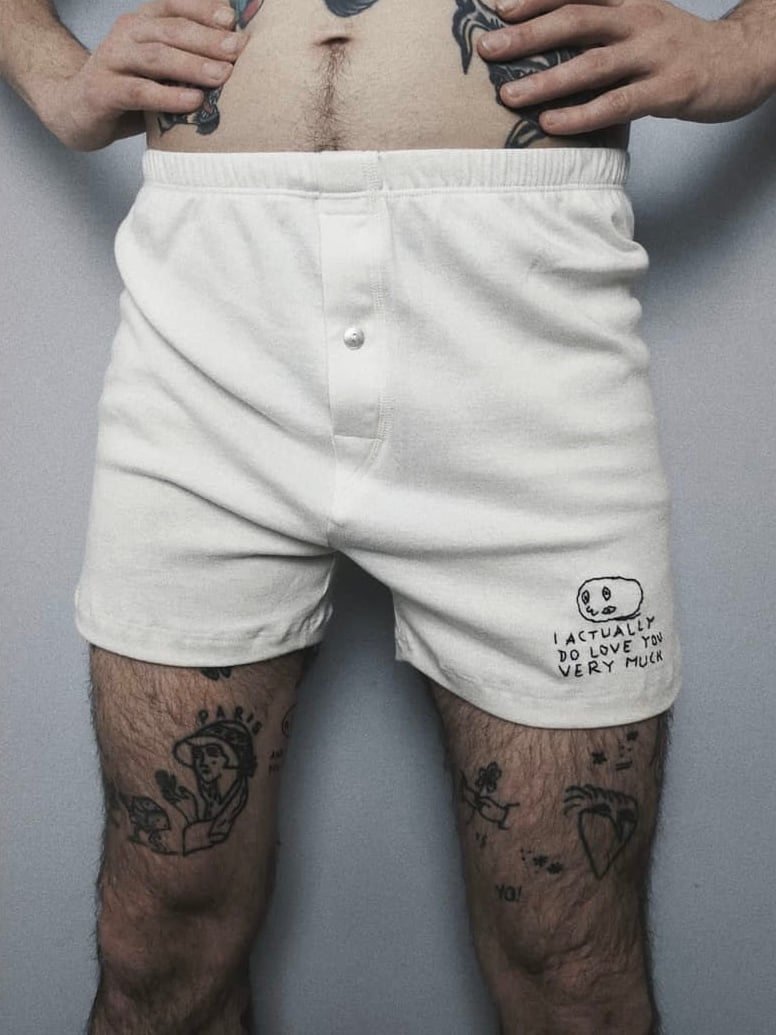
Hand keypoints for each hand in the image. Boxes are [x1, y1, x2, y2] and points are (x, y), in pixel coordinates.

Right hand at [46, 0, 247, 150]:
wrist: (75, 109)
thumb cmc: (128, 89)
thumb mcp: (159, 70)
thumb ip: (187, 61)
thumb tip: (236, 62)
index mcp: (143, 22)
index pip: (175, 6)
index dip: (203, 10)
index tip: (232, 20)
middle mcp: (126, 33)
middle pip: (171, 30)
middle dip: (207, 39)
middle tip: (237, 49)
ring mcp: (112, 60)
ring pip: (156, 57)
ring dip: (192, 65)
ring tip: (223, 75)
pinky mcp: (103, 91)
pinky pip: (139, 91)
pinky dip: (167, 96)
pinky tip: (192, 101)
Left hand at [477, 0, 774, 135]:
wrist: (741, 60)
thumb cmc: (674, 49)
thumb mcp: (637, 24)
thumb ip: (596, 30)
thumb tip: (538, 42)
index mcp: (627, 1)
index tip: (493, 9)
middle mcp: (638, 19)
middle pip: (575, 20)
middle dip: (526, 35)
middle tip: (487, 49)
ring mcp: (655, 53)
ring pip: (592, 64)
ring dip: (547, 80)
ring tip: (509, 96)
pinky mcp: (669, 89)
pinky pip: (618, 104)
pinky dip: (582, 114)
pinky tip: (552, 124)